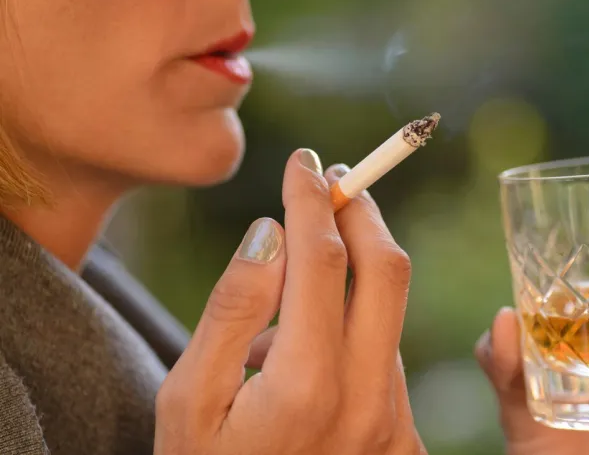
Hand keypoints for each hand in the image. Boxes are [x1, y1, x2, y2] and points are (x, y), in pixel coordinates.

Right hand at [155, 150, 425, 454]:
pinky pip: (384, 354)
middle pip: (386, 272)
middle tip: (337, 180)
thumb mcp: (187, 400)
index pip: (321, 259)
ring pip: (386, 313)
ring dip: (351, 274)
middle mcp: (364, 400)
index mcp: (304, 386)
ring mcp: (391, 422)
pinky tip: (306, 354)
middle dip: (363, 211)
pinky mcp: (401, 435)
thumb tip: (269, 232)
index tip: (304, 161)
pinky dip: (355, 325)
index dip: (311, 199)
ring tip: (287, 302)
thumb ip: (230, 311)